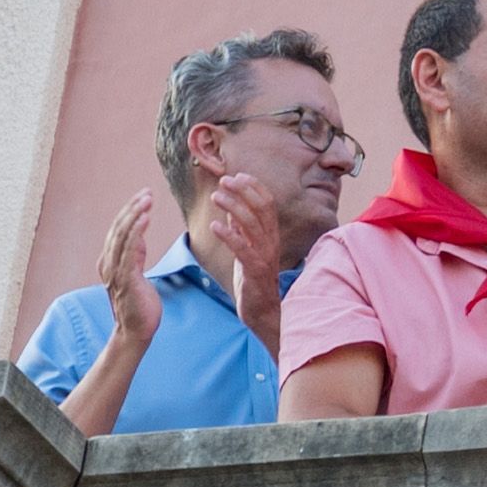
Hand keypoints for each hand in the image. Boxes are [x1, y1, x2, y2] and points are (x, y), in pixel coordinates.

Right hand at [95, 190, 160, 348]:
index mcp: (110, 262)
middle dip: (132, 208)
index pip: (118, 230)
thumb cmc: (139, 304)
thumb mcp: (137, 274)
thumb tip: (139, 239)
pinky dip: (136, 232)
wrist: (136, 331)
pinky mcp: (126, 279)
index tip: (143, 196)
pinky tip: (145, 218)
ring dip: (135, 215)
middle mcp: (108, 264)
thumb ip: (135, 257)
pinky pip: (130, 251)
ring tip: (147, 199)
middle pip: (118, 229)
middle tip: (146, 192)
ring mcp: (115, 271)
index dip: (129, 212)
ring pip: (122, 236)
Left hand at [201, 172, 287, 355]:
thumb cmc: (253, 281)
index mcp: (271, 235)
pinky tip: (215, 225)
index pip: (268, 203)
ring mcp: (265, 255)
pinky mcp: (255, 270)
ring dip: (233, 206)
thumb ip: (241, 230)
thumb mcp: (247, 250)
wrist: (263, 312)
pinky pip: (243, 248)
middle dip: (244, 191)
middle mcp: (271, 242)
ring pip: (253, 224)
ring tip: (215, 196)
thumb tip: (230, 209)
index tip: (237, 174)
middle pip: (263, 208)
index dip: (254, 186)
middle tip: (224, 179)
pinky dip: (229, 234)